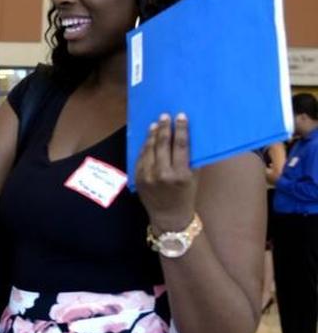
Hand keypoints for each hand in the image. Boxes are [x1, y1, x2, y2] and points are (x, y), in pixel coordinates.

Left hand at [135, 113, 197, 232]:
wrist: (168, 216)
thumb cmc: (186, 195)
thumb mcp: (194, 177)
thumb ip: (191, 159)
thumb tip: (189, 135)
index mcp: (180, 174)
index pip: (180, 146)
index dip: (180, 129)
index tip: (181, 117)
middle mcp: (162, 174)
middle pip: (162, 145)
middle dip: (164, 128)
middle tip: (165, 116)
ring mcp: (148, 176)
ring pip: (149, 149)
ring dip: (152, 135)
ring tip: (155, 124)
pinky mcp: (138, 178)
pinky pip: (141, 158)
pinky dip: (144, 147)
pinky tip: (148, 139)